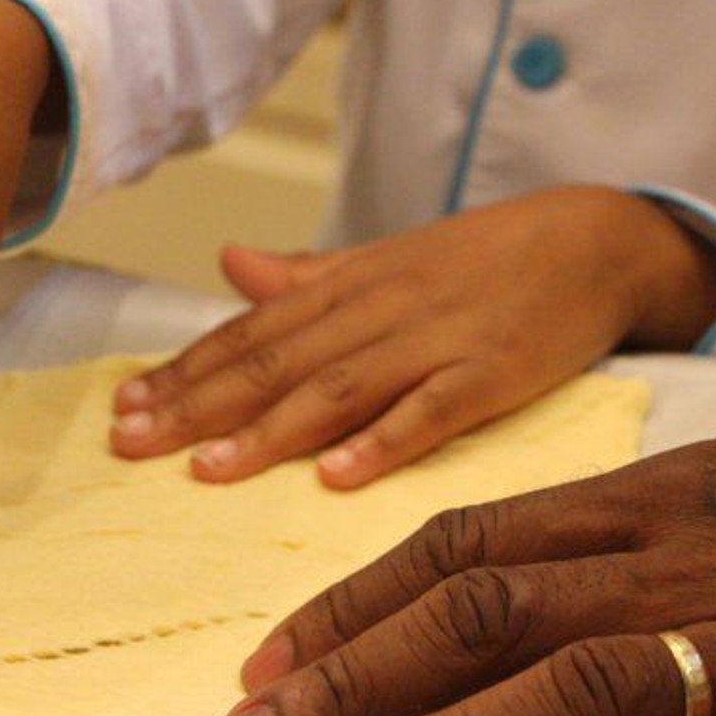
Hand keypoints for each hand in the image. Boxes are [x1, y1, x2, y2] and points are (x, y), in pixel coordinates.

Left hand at [110, 186, 715, 486]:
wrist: (594, 238)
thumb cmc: (476, 260)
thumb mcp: (382, 259)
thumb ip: (303, 275)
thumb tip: (228, 261)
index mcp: (343, 286)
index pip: (246, 334)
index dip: (181, 372)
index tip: (121, 409)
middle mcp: (375, 310)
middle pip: (273, 363)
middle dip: (195, 405)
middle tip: (129, 444)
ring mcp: (434, 341)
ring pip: (337, 387)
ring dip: (268, 430)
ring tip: (206, 470)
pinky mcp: (493, 372)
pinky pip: (432, 410)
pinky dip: (384, 442)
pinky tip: (335, 477)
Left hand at [211, 439, 715, 715]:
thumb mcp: (704, 516)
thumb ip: (590, 550)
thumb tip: (449, 608)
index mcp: (651, 498)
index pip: (460, 543)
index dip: (350, 607)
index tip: (264, 668)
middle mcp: (695, 551)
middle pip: (487, 607)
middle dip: (352, 676)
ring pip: (589, 679)